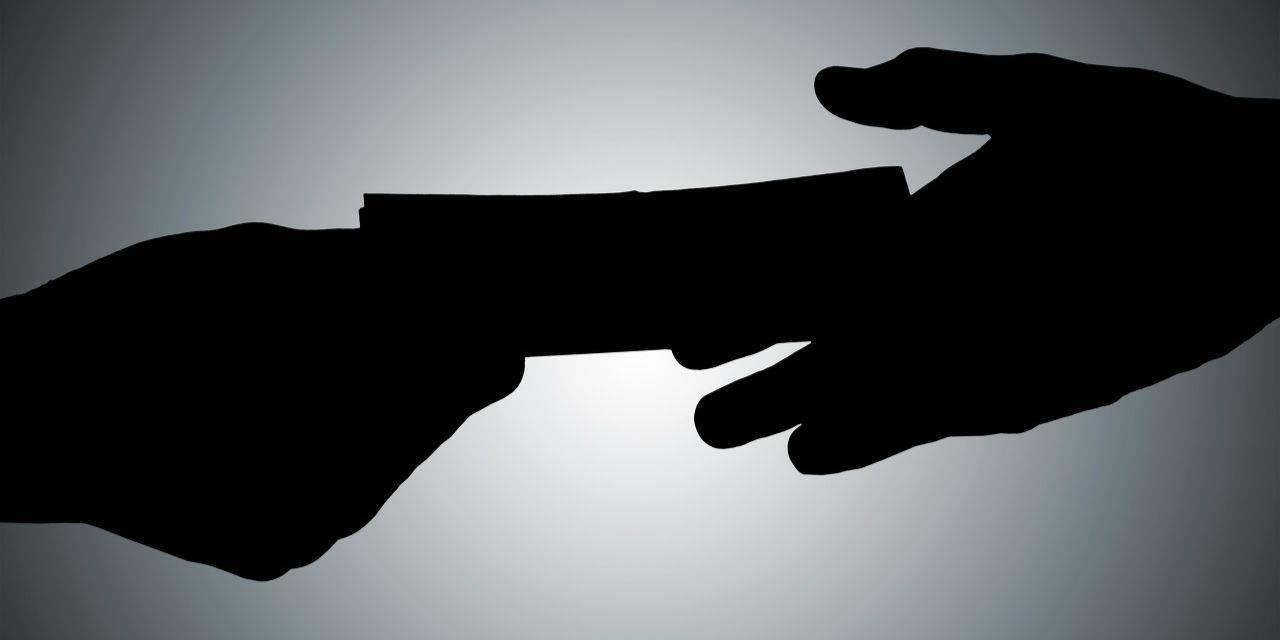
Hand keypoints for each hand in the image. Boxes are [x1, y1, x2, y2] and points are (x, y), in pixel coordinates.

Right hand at [1, 223, 524, 578]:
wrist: (15, 418)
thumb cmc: (131, 320)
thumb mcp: (254, 265)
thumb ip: (365, 268)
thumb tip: (454, 268)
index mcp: (355, 405)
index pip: (484, 365)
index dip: (482, 325)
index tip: (487, 295)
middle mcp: (349, 487)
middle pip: (437, 410)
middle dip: (418, 358)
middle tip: (376, 315)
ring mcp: (312, 530)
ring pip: (389, 452)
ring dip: (368, 400)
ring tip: (299, 360)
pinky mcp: (273, 553)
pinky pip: (336, 487)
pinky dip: (319, 445)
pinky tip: (267, 410)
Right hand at [674, 48, 1278, 473]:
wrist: (1250, 211)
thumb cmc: (1150, 140)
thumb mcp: (1033, 97)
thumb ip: (930, 88)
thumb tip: (826, 84)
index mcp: (919, 226)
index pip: (813, 265)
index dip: (746, 289)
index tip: (682, 313)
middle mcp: (934, 293)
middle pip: (824, 336)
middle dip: (752, 366)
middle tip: (681, 390)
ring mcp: (972, 345)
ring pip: (863, 385)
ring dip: (793, 408)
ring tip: (721, 428)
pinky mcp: (1021, 389)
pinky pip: (931, 417)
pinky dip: (870, 436)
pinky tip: (815, 451)